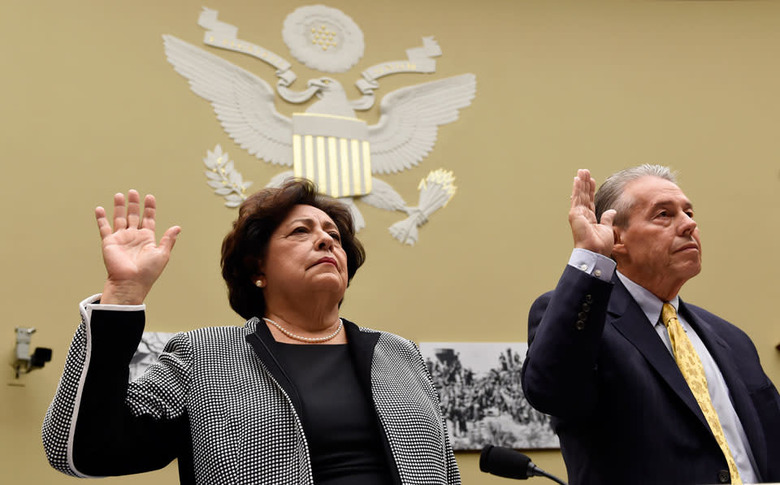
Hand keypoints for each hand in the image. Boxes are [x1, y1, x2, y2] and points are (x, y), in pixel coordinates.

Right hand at [96, 190, 179, 304]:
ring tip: (119, 195)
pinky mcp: (109, 242)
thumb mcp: (162, 254)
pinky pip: (104, 228)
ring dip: (119, 207)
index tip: (149, 197)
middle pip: (134, 216)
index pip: (148, 219)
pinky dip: (101, 218)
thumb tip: (177, 227)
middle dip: (134, 204)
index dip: (149, 208)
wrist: (130, 283)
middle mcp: (134, 237)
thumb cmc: (148, 272)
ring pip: (120, 218)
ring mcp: (121, 238)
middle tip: (133, 192)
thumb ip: (168, 239)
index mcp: (147, 239)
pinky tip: (100, 209)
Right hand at [568, 169, 615, 256]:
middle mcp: (582, 216)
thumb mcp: (607, 229)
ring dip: (581, 182)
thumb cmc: (600, 245)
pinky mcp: (575, 214)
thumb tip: (611, 211)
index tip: (591, 181)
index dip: (590, 191)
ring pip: (580, 195)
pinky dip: (577, 188)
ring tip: (582, 171)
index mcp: (590, 219)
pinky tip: (577, 179)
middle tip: (585, 172)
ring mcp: (578, 214)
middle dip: (585, 184)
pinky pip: (577, 198)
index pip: (590, 201)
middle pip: (584, 196)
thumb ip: (607, 218)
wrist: (594, 252)